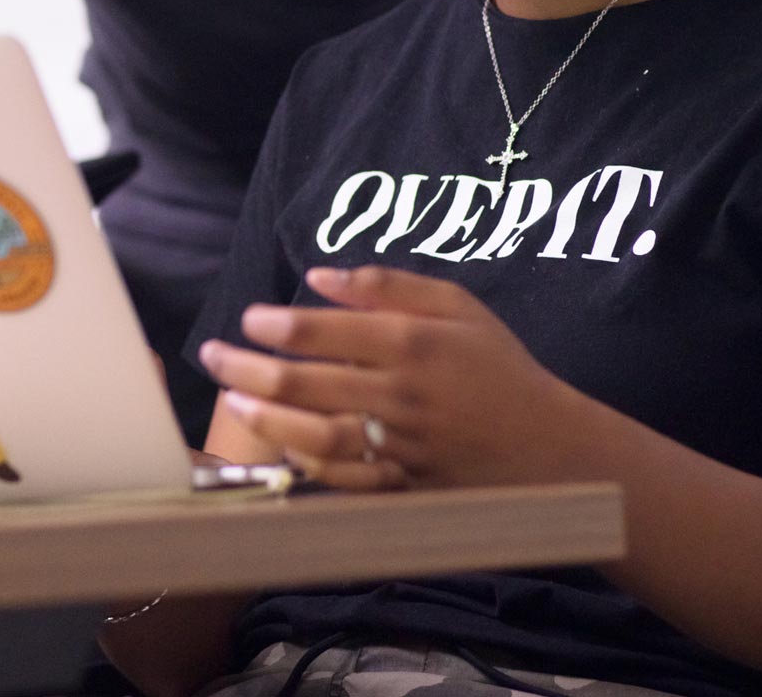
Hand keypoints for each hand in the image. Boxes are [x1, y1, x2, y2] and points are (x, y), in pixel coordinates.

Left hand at [195, 265, 583, 491]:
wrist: (550, 448)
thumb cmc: (498, 367)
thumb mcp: (457, 306)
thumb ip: (388, 285)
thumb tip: (319, 275)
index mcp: (413, 343)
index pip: (328, 331)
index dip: (277, 324)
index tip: (249, 317)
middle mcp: (401, 395)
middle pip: (308, 383)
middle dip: (248, 369)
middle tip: (212, 356)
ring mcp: (400, 445)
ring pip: (316, 435)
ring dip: (266, 420)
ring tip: (231, 404)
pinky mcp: (403, 485)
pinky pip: (343, 481)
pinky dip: (306, 467)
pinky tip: (278, 447)